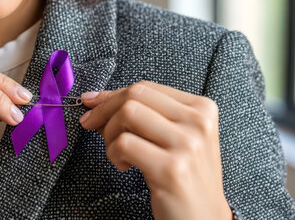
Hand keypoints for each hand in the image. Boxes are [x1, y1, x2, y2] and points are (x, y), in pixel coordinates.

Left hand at [78, 81, 232, 219]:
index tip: (92, 103)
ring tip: (117, 153)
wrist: (203, 219)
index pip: (146, 88)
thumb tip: (96, 100)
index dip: (112, 95)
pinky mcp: (171, 168)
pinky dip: (113, 154)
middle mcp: (198, 122)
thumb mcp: (172, 139)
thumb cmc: (185, 178)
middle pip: (135, 96)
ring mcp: (187, 144)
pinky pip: (124, 144)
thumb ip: (142, 116)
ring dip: (110, 135)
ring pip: (127, 114)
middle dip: (104, 110)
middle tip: (91, 125)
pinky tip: (124, 166)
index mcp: (202, 109)